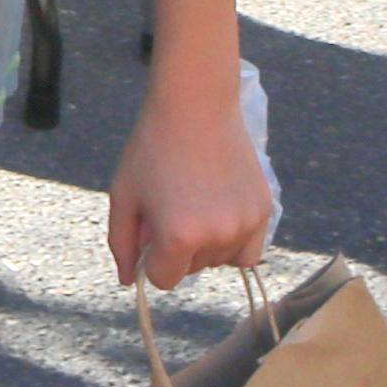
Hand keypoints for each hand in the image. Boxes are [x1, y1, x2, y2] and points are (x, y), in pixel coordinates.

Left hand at [109, 72, 278, 288]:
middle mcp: (217, 237)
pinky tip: (220, 211)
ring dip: (207, 246)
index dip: (152, 256)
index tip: (151, 230)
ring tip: (196, 203)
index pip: (163, 279)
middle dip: (178, 248)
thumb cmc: (153, 148)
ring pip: (220, 261)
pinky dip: (234, 241)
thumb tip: (127, 280)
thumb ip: (122, 243)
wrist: (196, 105)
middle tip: (173, 206)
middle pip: (193, 270)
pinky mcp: (264, 211)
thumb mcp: (124, 195)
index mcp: (179, 237)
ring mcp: (246, 225)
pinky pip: (249, 250)